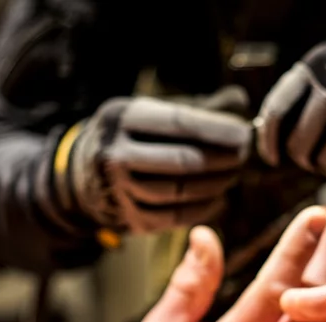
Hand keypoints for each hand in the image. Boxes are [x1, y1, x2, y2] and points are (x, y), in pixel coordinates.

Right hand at [59, 87, 251, 232]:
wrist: (81, 175)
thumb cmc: (129, 137)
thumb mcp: (146, 112)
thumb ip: (191, 108)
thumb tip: (239, 99)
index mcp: (121, 118)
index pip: (178, 123)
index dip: (216, 130)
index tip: (244, 134)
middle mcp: (114, 154)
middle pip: (182, 160)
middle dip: (221, 159)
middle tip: (243, 156)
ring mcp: (119, 190)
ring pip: (181, 191)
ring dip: (216, 184)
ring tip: (234, 174)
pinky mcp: (129, 218)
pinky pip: (175, 217)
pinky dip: (204, 209)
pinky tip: (220, 199)